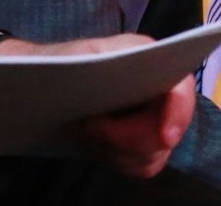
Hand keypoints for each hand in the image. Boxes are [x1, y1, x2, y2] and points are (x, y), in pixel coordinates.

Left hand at [0, 34, 192, 178]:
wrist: (39, 84)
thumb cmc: (58, 63)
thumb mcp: (76, 56)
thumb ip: (105, 61)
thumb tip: (129, 69)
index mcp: (149, 59)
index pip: (180, 88)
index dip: (179, 112)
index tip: (165, 137)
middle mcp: (159, 89)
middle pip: (166, 131)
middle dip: (127, 137)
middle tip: (90, 126)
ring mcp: (154, 118)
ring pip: (155, 153)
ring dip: (117, 149)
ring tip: (87, 129)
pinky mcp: (142, 141)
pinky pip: (144, 164)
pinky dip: (118, 159)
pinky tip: (94, 142)